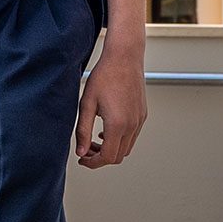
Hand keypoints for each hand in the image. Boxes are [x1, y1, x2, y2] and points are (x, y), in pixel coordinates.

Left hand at [75, 48, 146, 167]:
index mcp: (118, 124)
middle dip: (100, 158)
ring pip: (126, 148)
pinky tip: (105, 130)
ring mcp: (140, 121)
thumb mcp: (86, 103)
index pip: (108, 157)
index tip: (81, 159)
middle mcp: (132, 126)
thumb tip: (80, 152)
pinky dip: (119, 140)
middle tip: (85, 150)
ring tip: (92, 140)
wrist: (124, 58)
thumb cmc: (103, 76)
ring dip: (110, 149)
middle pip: (118, 156)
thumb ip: (82, 130)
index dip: (93, 162)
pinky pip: (132, 136)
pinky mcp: (142, 115)